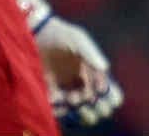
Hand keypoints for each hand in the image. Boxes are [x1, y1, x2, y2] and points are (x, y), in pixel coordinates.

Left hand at [18, 0, 123, 127]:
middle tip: (84, 97)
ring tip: (71, 98)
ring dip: (81, 111)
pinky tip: (57, 97)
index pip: (113, 95)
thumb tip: (105, 68)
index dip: (110, 97)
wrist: (34, 33)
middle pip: (101, 110)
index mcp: (95, 74)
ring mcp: (70, 92)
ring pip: (84, 115)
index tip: (99, 89)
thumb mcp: (77, 38)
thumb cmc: (58, 33)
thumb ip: (90, 52)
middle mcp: (86, 86)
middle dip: (97, 108)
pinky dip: (63, 110)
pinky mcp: (54, 96)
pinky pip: (63, 113)